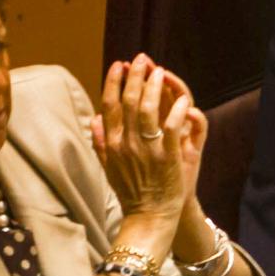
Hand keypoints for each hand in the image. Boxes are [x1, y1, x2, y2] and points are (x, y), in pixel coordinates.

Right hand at [90, 54, 192, 242]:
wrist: (148, 217)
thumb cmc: (130, 194)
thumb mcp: (109, 167)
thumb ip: (100, 142)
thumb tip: (94, 119)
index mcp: (111, 144)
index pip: (109, 105)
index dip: (114, 82)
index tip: (119, 65)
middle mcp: (125, 144)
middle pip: (128, 101)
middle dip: (135, 76)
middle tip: (141, 58)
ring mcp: (146, 149)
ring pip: (147, 109)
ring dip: (154, 86)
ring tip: (159, 71)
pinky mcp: (167, 156)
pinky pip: (172, 126)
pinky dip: (176, 110)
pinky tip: (181, 98)